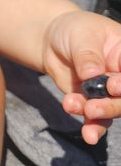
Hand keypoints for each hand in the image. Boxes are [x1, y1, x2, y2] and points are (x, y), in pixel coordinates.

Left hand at [42, 10, 120, 144]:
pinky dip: (93, 127)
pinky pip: (97, 119)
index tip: (112, 86)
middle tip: (94, 106)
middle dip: (113, 104)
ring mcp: (109, 91)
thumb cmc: (74, 31)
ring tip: (84, 111)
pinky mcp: (93, 103)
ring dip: (100, 115)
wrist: (52, 41)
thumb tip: (92, 73)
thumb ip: (87, 55)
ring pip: (113, 109)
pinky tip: (88, 135)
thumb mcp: (80, 36)